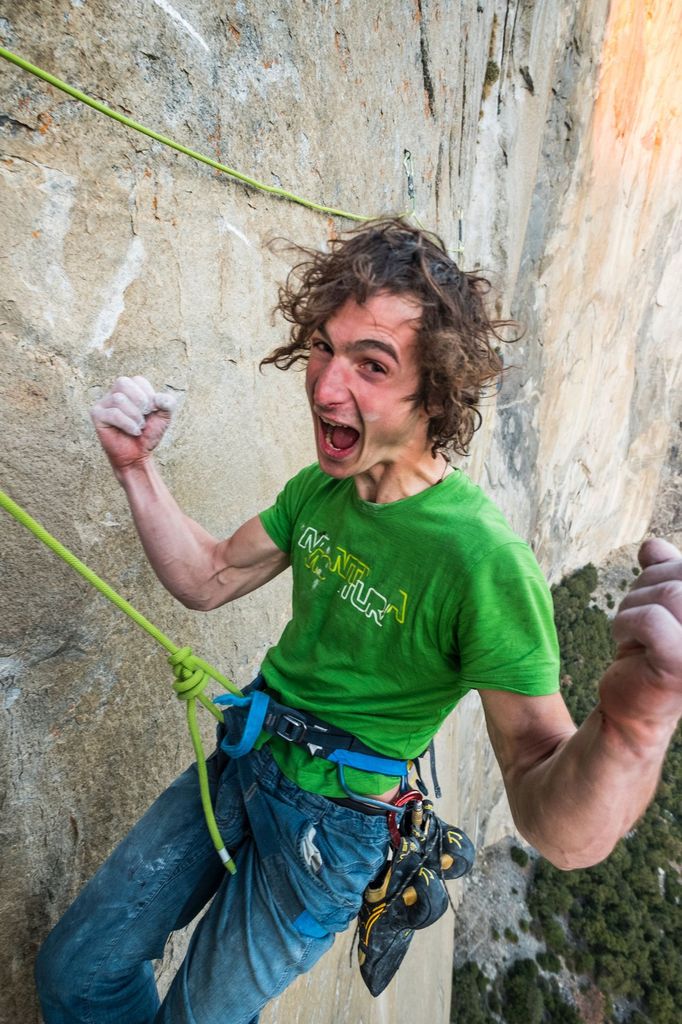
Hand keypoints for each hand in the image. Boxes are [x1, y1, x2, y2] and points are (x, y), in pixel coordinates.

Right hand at [90, 375, 176, 475]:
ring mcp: (104, 403)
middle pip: (123, 382)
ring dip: (134, 416)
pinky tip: (134, 432)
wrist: (138, 455)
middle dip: (140, 401)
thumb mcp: (164, 417)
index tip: (151, 412)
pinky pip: (113, 413)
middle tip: (145, 416)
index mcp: (130, 388)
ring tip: (139, 427)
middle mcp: (114, 393)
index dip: (149, 396)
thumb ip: (168, 403)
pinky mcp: (97, 415)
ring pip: (118, 399)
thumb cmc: (148, 434)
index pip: (138, 381)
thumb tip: (158, 399)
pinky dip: (128, 424)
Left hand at [599, 538, 681, 741]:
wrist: (632, 709)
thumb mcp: (657, 604)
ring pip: (670, 593)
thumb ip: (664, 573)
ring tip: (631, 631)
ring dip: (635, 605)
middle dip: (649, 584)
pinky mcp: (681, 664)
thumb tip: (653, 546)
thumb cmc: (650, 652)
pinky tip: (625, 642)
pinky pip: (650, 618)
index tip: (654, 597)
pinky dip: (627, 623)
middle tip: (637, 615)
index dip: (668, 570)